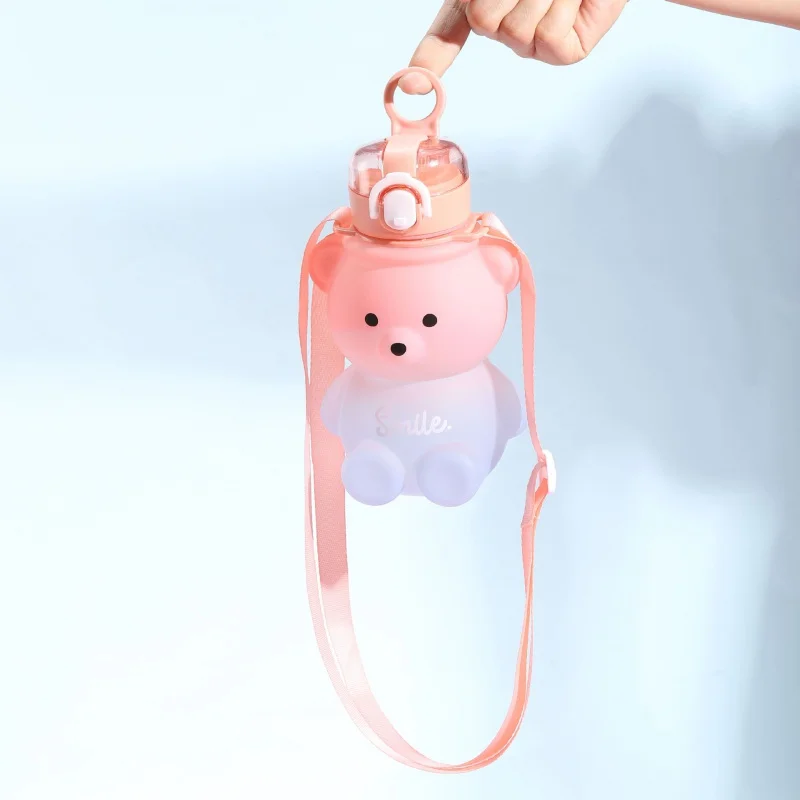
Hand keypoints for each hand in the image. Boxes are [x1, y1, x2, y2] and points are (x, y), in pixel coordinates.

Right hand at [401, 0, 628, 93]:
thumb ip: (473, 0)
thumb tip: (472, 19)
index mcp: (483, 2)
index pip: (448, 34)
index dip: (430, 58)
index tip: (412, 86)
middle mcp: (507, 26)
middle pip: (483, 21)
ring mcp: (534, 43)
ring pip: (516, 31)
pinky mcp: (565, 52)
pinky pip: (549, 38)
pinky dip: (563, 10)